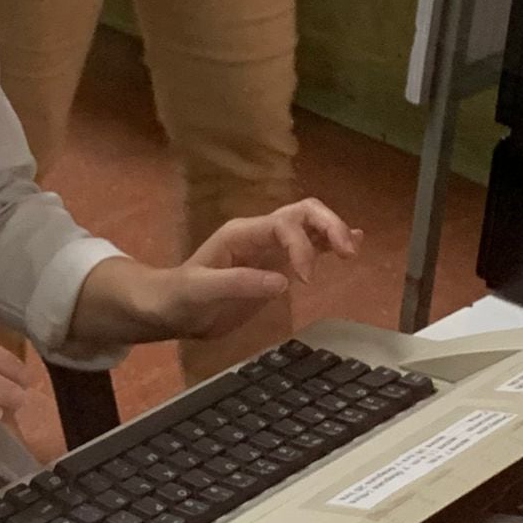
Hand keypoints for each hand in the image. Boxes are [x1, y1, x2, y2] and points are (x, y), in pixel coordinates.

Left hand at [174, 199, 362, 336]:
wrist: (170, 310)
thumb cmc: (180, 297)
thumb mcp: (201, 291)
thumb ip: (239, 283)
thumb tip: (282, 282)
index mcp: (242, 233)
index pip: (283, 225)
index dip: (301, 247)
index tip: (306, 281)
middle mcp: (259, 234)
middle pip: (302, 213)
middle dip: (328, 226)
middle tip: (348, 252)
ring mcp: (269, 247)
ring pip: (309, 225)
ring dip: (333, 232)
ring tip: (353, 249)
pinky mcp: (276, 264)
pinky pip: (308, 246)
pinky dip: (329, 243)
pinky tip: (352, 243)